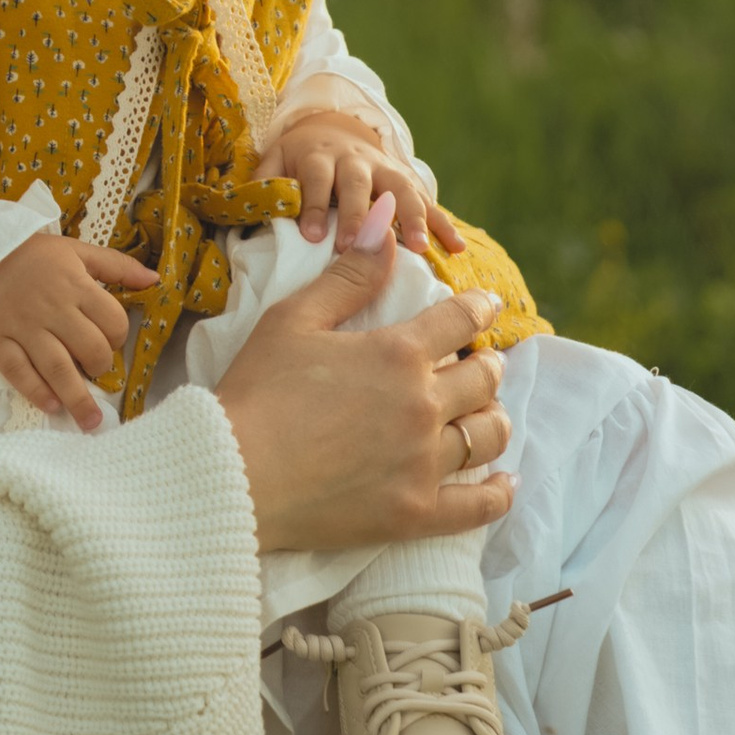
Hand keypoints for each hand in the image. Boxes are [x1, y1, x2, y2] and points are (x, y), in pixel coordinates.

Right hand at [0, 236, 152, 431]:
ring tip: (90, 421)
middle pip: (89, 349)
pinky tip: (52, 405)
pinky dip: (36, 391)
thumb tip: (154, 280)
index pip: (112, 322)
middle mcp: (51, 308)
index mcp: (75, 285)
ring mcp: (22, 326)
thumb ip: (118, 266)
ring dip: (77, 398)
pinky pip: (18, 372)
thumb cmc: (35, 257)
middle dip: (101, 366)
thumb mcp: (78, 251)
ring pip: (57, 368)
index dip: (118, 337)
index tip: (109, 340)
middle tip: (97, 369)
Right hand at [212, 197, 514, 559]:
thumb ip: (350, 274)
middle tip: (477, 364)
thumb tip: (386, 221)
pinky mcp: (416, 513)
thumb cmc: (256, 392)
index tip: (485, 306)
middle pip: (483, 378)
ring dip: (492, 418)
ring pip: (487, 434)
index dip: (478, 308)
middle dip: (485, 364)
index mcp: (398, 353)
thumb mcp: (294, 319)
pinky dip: (497, 492)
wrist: (231, 476)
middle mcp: (423, 405)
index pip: (461, 320)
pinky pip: (479, 505)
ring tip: (484, 414)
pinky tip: (503, 481)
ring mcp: (424, 463)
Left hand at [262, 107, 462, 257]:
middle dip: (358, 213)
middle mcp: (354, 158)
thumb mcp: (275, 162)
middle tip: (354, 247)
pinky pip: (428, 200)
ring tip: (417, 248)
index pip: (315, 178)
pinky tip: (455, 249)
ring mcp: (384, 168)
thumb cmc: (297, 159)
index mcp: (319, 156)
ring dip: (411, 217)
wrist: (331, 129)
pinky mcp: (405, 181)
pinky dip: (442, 224)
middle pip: (358, 182)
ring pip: (401, 189)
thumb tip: (242, 201)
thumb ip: (264, 181)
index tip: (311, 236)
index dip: (314, 205)